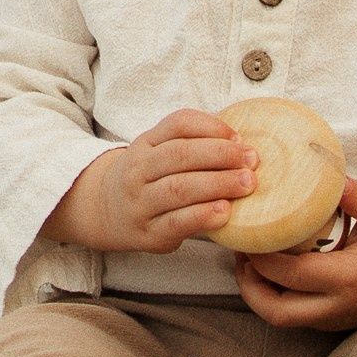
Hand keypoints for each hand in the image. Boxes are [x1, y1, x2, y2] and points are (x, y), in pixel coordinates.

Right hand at [45, 110, 255, 256]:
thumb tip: (241, 143)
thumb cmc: (147, 178)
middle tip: (252, 160)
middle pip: (180, 155)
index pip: (178, 124)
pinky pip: (177, 223)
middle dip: (221, 155)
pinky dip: (203, 216)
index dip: (212, 127)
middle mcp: (138, 170)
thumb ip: (192, 144)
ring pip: (179, 189)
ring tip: (246, 184)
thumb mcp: (157, 151)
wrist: (105, 211)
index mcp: (145, 143)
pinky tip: (225, 212)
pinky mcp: (148, 233)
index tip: (239, 136)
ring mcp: (140, 202)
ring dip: (217, 184)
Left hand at [233, 179, 356, 331]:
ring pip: (279, 318)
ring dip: (257, 293)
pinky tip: (268, 269)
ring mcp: (331, 319)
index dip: (262, 255)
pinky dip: (272, 296)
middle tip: (241, 251)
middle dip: (249, 283)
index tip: (248, 232)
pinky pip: (291, 315)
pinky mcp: (328, 323)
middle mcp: (337, 306)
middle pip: (276, 310)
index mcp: (349, 279)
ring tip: (248, 260)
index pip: (292, 274)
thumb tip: (330, 173)